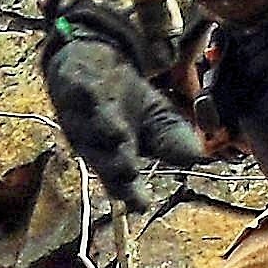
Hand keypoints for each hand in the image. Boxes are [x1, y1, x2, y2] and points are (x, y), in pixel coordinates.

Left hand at [41, 16, 208, 213]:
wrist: (93, 62)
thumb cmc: (126, 101)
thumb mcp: (157, 120)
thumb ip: (173, 139)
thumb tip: (197, 157)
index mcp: (116, 156)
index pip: (122, 182)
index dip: (131, 194)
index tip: (141, 204)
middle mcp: (94, 141)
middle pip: (104, 159)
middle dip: (117, 165)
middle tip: (130, 171)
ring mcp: (79, 113)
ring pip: (88, 127)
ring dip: (104, 129)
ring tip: (119, 134)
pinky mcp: (71, 84)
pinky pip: (76, 88)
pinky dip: (82, 90)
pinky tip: (90, 91)